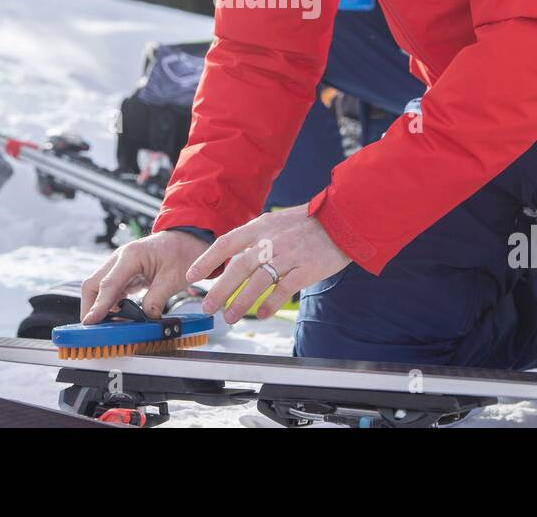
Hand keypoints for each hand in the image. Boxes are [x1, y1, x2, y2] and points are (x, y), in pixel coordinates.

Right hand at [80, 229, 209, 323]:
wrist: (185, 240)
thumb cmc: (181, 253)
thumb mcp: (174, 278)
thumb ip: (157, 299)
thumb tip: (146, 318)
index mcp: (131, 255)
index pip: (109, 284)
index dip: (99, 306)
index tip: (90, 322)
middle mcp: (119, 258)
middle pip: (93, 284)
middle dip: (90, 307)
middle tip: (95, 330)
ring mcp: (118, 264)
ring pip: (97, 287)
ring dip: (99, 306)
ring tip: (107, 326)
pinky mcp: (122, 272)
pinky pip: (108, 289)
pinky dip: (109, 303)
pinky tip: (117, 316)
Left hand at [187, 204, 350, 321]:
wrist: (344, 219)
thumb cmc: (309, 222)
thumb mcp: (276, 221)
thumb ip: (256, 237)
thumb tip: (232, 257)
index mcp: (261, 226)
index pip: (226, 243)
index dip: (206, 260)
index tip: (192, 276)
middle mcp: (271, 240)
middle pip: (238, 267)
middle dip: (220, 289)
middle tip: (208, 306)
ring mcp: (289, 254)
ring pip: (258, 281)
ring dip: (241, 302)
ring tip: (230, 316)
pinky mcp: (306, 268)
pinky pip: (283, 290)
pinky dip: (270, 304)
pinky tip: (261, 314)